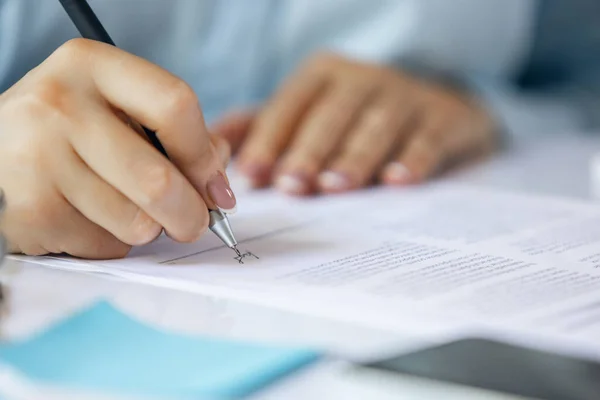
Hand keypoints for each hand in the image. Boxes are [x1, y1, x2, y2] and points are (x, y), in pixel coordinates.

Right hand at [0, 39, 234, 258]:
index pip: (175, 105)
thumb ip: (176, 134)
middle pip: (158, 179)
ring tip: (126, 210)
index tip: (216, 187)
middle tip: (195, 223)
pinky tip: (88, 218)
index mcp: (92, 66)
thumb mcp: (118, 109)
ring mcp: (37, 159)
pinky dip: (111, 243)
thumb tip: (218, 181)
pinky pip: (104, 246)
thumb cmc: (72, 132)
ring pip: (135, 223)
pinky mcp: (29, 211)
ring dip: (148, 229)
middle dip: (191, 214)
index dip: (205, 156)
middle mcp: (60, 104)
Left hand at [214, 53, 495, 194]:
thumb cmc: (353, 117)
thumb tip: (214, 143)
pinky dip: (415, 158)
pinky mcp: (443, 117)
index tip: (251, 174)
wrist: (432, 104)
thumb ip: (263, 125)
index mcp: (323, 76)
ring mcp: (405, 96)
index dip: (269, 139)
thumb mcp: (308, 113)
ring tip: (336, 186)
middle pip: (331, 115)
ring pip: (377, 126)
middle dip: (309, 151)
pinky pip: (429, 137)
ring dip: (355, 156)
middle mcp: (363, 79)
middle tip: (292, 186)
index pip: (290, 106)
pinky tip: (399, 181)